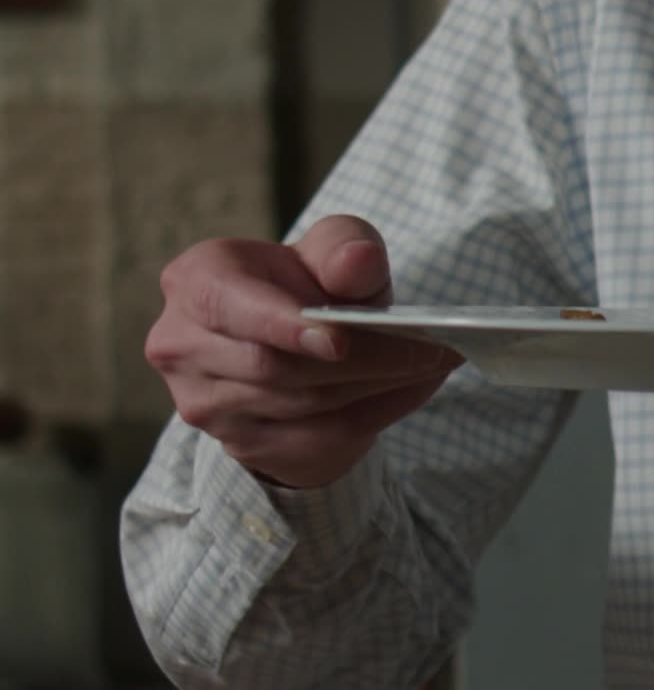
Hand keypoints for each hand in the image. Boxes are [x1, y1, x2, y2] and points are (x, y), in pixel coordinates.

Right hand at [143, 216, 457, 489]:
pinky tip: (415, 389)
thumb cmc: (312, 284)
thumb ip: (344, 246)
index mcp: (195, 281)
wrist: (296, 342)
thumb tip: (358, 261)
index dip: (284, 326)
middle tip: (433, 349)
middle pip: (274, 365)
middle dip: (362, 359)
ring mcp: (203, 401)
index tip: (340, 340)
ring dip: (378, 386)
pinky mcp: (238, 442)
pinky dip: (376, 414)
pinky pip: (315, 437)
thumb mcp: (332, 251)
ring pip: (300, 403)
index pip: (231, 306)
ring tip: (435, 364)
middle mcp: (182, 344)